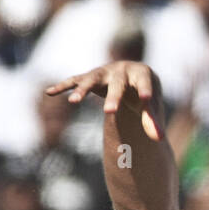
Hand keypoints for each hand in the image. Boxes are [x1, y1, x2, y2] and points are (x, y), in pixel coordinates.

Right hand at [46, 61, 165, 142]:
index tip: (145, 100)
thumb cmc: (145, 94)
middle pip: (117, 83)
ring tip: (73, 102)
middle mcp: (121, 69)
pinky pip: (74, 80)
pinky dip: (63, 86)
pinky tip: (49, 92)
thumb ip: (153, 121)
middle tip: (110, 113)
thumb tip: (159, 140)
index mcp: (141, 73)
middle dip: (113, 97)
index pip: (144, 82)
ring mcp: (103, 72)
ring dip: (82, 90)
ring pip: (91, 79)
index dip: (145, 90)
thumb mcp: (151, 106)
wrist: (132, 77)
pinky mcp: (90, 77)